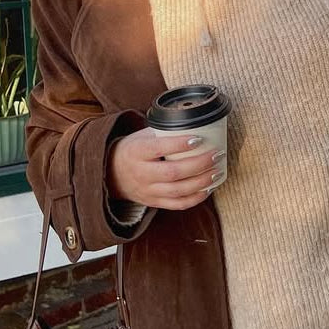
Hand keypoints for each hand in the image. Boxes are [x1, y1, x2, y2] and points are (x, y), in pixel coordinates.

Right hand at [107, 129, 222, 210]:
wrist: (112, 174)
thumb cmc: (133, 150)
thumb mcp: (141, 137)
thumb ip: (163, 132)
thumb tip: (194, 123)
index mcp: (136, 152)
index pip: (159, 148)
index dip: (179, 144)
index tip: (198, 139)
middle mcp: (141, 173)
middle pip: (173, 172)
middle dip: (198, 164)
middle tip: (216, 155)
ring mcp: (148, 190)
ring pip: (178, 190)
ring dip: (201, 182)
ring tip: (217, 171)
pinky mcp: (154, 202)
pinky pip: (177, 205)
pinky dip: (195, 198)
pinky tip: (208, 188)